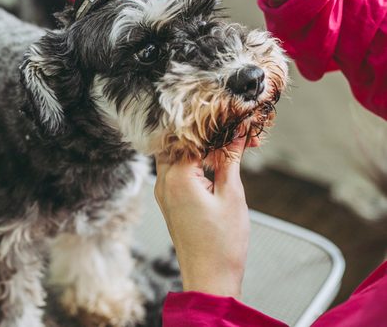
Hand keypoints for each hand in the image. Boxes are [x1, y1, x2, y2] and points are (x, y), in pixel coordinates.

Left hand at [154, 139, 249, 298]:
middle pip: (177, 143)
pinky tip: (215, 165)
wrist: (209, 278)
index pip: (191, 136)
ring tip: (227, 148)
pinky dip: (193, 164)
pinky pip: (175, 172)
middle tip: (230, 132)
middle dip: (203, 134)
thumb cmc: (222, 243)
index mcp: (177, 177)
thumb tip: (236, 133)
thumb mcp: (232, 194)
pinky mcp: (168, 201)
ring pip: (175, 156)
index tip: (235, 121)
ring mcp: (163, 192)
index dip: (215, 127)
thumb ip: (230, 159)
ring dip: (198, 149)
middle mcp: (163, 182)